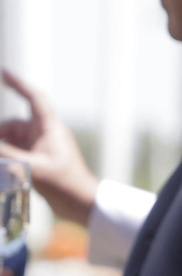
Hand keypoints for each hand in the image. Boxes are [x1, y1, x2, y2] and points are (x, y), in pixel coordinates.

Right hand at [0, 70, 97, 223]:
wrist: (80, 203)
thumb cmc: (63, 182)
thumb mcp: (30, 166)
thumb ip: (4, 153)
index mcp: (49, 127)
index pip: (34, 98)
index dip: (19, 84)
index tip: (3, 73)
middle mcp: (43, 134)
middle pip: (11, 127)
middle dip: (0, 138)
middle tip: (4, 160)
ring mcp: (39, 148)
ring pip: (9, 142)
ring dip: (3, 152)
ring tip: (8, 171)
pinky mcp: (35, 162)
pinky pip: (13, 156)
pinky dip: (5, 160)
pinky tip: (6, 174)